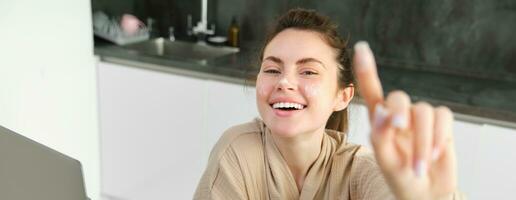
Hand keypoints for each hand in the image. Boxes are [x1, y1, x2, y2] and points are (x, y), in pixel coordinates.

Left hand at [353, 42, 456, 199]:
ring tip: (419, 166)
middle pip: (399, 97)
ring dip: (422, 140)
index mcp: (380, 122)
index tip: (361, 48)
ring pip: (423, 111)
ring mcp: (421, 118)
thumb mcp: (385, 160)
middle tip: (398, 127)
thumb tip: (382, 111)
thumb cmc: (400, 177)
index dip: (367, 70)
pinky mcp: (441, 123)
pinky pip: (443, 117)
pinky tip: (434, 155)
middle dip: (399, 111)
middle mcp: (400, 115)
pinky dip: (438, 137)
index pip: (372, 91)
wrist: (425, 193)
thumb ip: (381, 136)